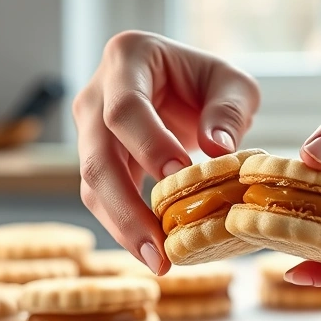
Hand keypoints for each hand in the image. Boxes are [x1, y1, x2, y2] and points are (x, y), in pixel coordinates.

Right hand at [73, 31, 259, 273]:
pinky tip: (153, 252)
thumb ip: (229, 110)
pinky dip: (126, 227)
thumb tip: (218, 151)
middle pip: (97, 156)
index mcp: (127, 58)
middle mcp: (96, 95)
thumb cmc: (207, 81)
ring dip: (123, 227)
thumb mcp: (232, 83)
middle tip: (158, 248)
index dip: (148, 144)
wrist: (182, 86)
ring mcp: (89, 130)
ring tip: (158, 262)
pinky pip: (102, 198)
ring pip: (92, 185)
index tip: (177, 176)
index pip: (125, 109)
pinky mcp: (96, 161)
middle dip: (126, 207)